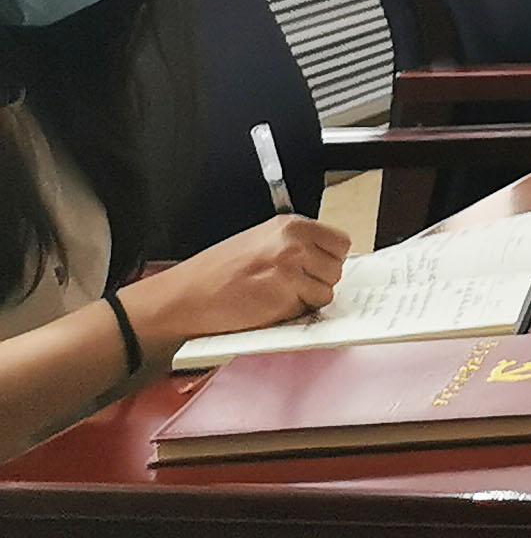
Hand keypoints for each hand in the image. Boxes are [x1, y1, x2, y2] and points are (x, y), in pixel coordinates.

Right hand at [125, 215, 352, 356]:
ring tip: (276, 296)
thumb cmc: (214, 274)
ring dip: (309, 298)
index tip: (315, 270)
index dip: (328, 260)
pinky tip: (271, 307)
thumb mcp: (259, 242)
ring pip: (328, 289)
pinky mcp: (285, 292)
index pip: (340, 241)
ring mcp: (292, 266)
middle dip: (319, 280)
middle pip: (337, 266)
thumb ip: (294, 245)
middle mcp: (294, 241)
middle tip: (290, 287)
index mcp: (289, 225)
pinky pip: (311, 307)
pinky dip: (296, 311)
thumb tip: (324, 259)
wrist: (184, 297)